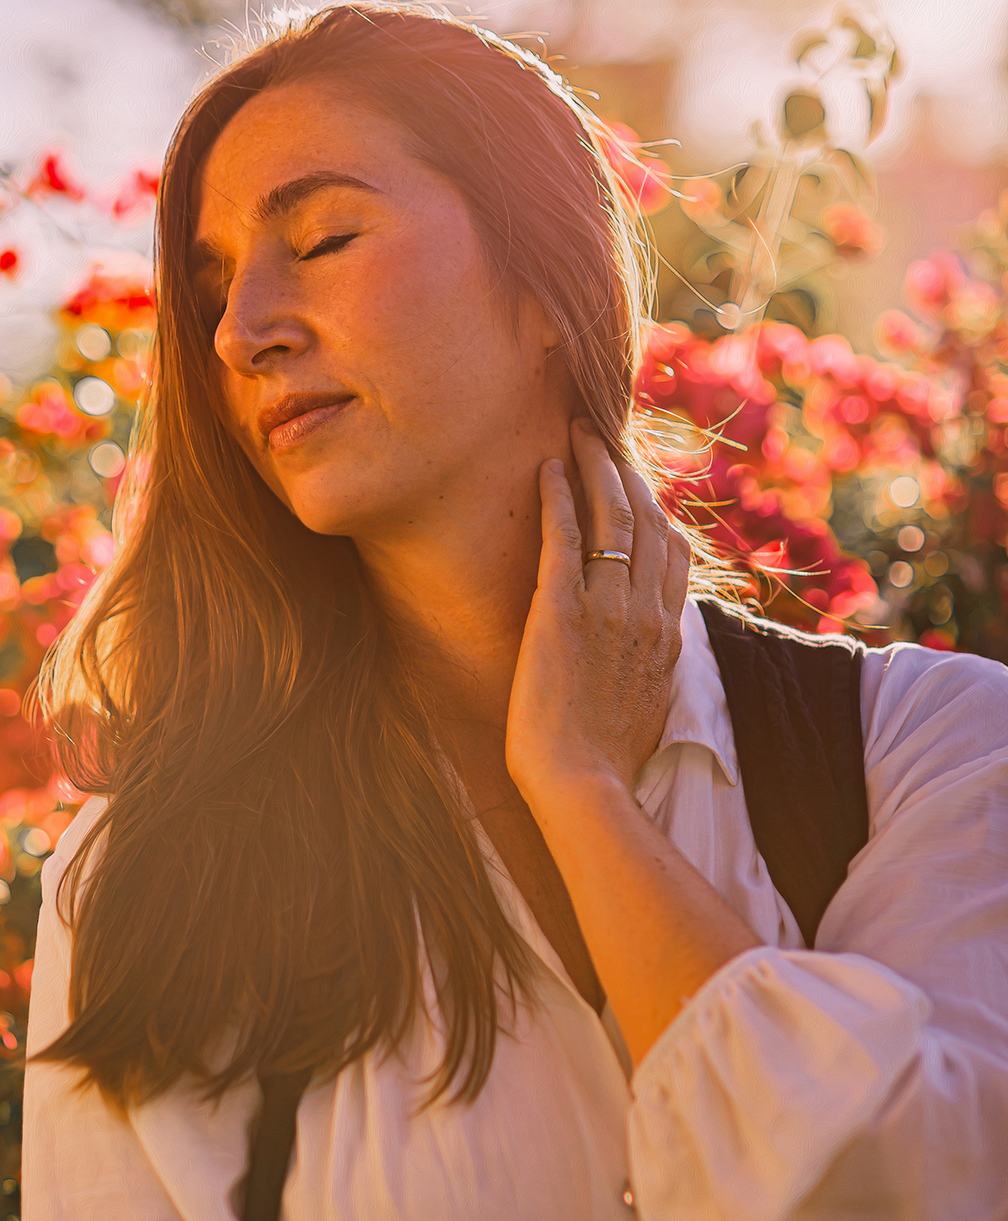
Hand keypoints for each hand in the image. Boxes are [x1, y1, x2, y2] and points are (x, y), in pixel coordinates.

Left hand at [505, 419, 691, 810]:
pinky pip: (564, 538)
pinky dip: (558, 496)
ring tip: (577, 435)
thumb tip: (650, 666)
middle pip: (648, 521)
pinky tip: (546, 468)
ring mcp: (607, 609)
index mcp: (667, 636)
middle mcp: (646, 613)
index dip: (656, 508)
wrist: (585, 785)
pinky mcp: (562, 612)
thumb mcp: (648, 712)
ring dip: (596, 467)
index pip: (672, 552)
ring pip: (612, 518)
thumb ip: (652, 674)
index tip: (637, 483)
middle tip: (602, 437)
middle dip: (626, 472)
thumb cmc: (606, 764)